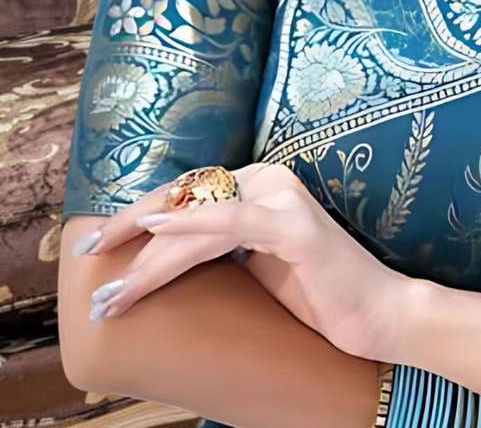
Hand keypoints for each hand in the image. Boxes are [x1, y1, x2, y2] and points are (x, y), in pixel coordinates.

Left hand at [77, 162, 407, 360]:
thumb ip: (221, 248)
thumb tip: (161, 257)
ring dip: (148, 259)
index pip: (187, 194)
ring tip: (113, 294)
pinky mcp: (294, 228)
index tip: (97, 244)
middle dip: (129, 229)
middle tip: (86, 254)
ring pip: (198, 221)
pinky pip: (232, 223)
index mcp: (259, 184)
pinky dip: (192, 227)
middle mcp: (269, 180)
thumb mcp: (258, 266)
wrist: (379, 315)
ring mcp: (283, 200)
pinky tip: (158, 235)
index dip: (138, 215)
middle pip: (184, 199)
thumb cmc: (319, 295)